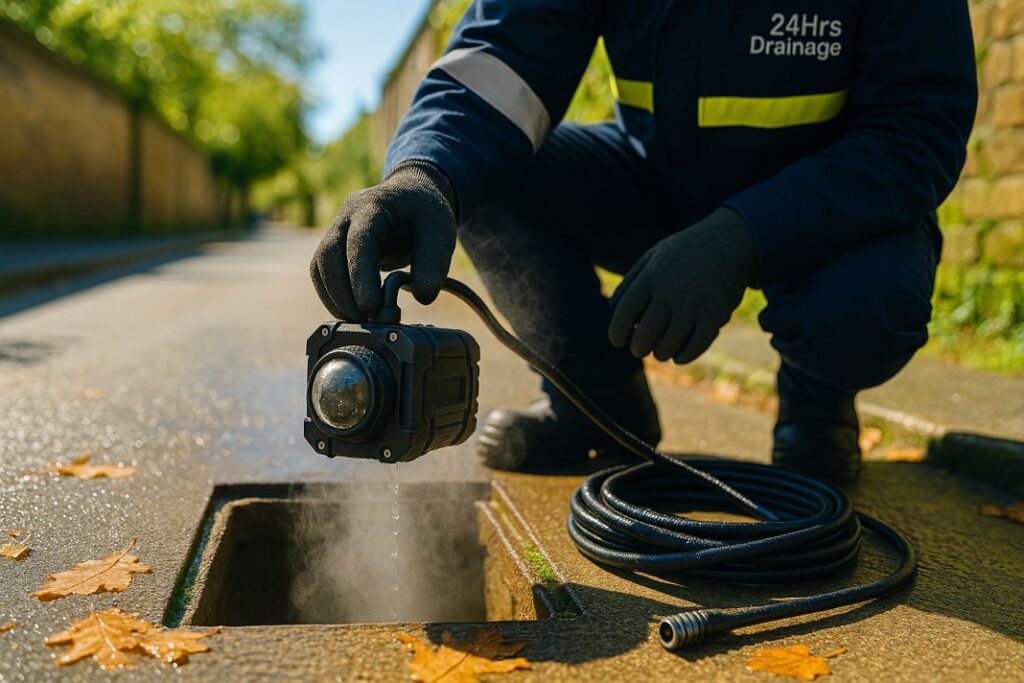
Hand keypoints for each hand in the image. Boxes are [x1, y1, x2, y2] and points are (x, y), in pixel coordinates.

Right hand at [310, 161, 456, 320]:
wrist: (412, 197)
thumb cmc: (425, 213)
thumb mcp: (440, 234)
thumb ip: (434, 266)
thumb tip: (423, 298)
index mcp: (373, 207)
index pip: (358, 241)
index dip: (360, 275)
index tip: (370, 305)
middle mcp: (347, 216)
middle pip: (328, 255)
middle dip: (342, 292)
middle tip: (364, 319)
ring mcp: (336, 230)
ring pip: (320, 266)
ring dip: (334, 297)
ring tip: (359, 320)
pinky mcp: (335, 247)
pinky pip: (322, 273)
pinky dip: (333, 295)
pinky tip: (351, 312)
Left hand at [608, 208, 755, 362]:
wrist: (731, 241)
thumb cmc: (685, 251)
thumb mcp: (654, 256)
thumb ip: (632, 281)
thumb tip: (611, 309)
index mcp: (653, 276)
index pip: (625, 313)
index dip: (617, 332)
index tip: (617, 340)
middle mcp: (672, 291)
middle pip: (646, 334)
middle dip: (638, 348)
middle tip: (638, 349)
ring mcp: (695, 304)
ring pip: (669, 345)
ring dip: (660, 353)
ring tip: (659, 351)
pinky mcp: (716, 315)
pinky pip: (695, 347)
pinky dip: (684, 356)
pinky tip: (678, 356)